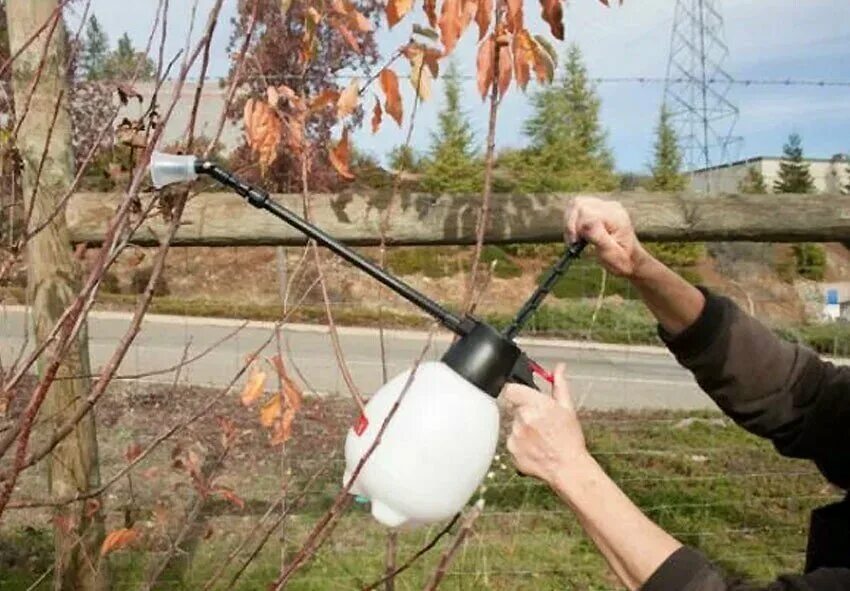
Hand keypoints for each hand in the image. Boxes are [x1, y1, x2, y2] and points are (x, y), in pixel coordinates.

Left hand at [503, 364, 587, 485]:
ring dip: (521, 429)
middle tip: (538, 422)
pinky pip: (511, 442)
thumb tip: (559, 368)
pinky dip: (519, 444)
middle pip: (513, 408)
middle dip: (523, 412)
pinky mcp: (511, 451)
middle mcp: (523, 419)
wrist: (568, 468)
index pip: (511, 389)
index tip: (521, 396)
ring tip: (538, 437)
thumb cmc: (569, 440)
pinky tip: (534, 448)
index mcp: (536, 405)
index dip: (516, 392)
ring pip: (512, 425)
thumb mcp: (568, 408)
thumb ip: (559, 385)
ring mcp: (515, 436)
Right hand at [564, 197, 650, 278]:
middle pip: (579, 205)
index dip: (577, 228)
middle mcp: (611, 207)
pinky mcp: (597, 206)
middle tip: (574, 243)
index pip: (587, 214)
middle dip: (572, 225)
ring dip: (570, 223)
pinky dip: (572, 220)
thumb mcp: (612, 254)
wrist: (630, 258)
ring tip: (576, 240)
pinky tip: (577, 234)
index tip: (577, 244)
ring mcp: (604, 204)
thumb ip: (599, 238)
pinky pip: (577, 207)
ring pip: (576, 204)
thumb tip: (585, 224)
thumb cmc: (622, 260)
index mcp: (617, 217)